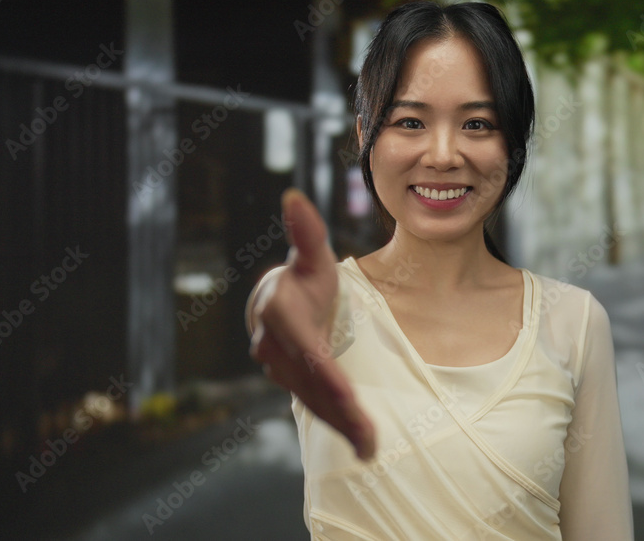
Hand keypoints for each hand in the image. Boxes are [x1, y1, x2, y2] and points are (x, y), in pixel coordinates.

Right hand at [249, 188, 375, 460]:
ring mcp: (280, 369)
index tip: (346, 393)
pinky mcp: (292, 382)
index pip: (306, 349)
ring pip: (313, 400)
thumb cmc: (304, 276)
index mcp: (280, 314)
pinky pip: (315, 405)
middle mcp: (274, 347)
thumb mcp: (310, 255)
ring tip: (370, 448)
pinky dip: (337, 424)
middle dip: (339, 410)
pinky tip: (362, 446)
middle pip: (311, 383)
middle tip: (369, 437)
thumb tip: (294, 195)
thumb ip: (306, 231)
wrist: (278, 301)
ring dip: (340, 425)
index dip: (325, 372)